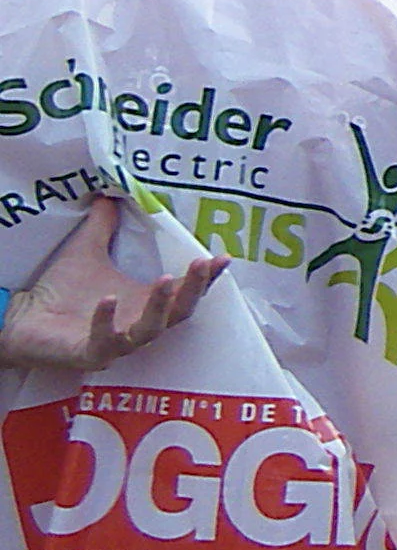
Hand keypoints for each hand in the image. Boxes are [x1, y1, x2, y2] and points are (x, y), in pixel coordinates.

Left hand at [0, 197, 226, 372]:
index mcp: (144, 303)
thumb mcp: (86, 251)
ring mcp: (118, 343)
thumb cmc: (59, 291)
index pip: (185, 292)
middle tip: (200, 264)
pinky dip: (107, 322)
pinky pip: (106, 343)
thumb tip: (111, 195)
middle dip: (193, 289)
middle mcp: (138, 324)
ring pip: (150, 330)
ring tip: (164, 280)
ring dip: (160, 307)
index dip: (205, 277)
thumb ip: (103, 226)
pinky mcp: (91, 354)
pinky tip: (107, 299)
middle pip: (179, 313)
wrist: (22, 319)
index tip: (221, 256)